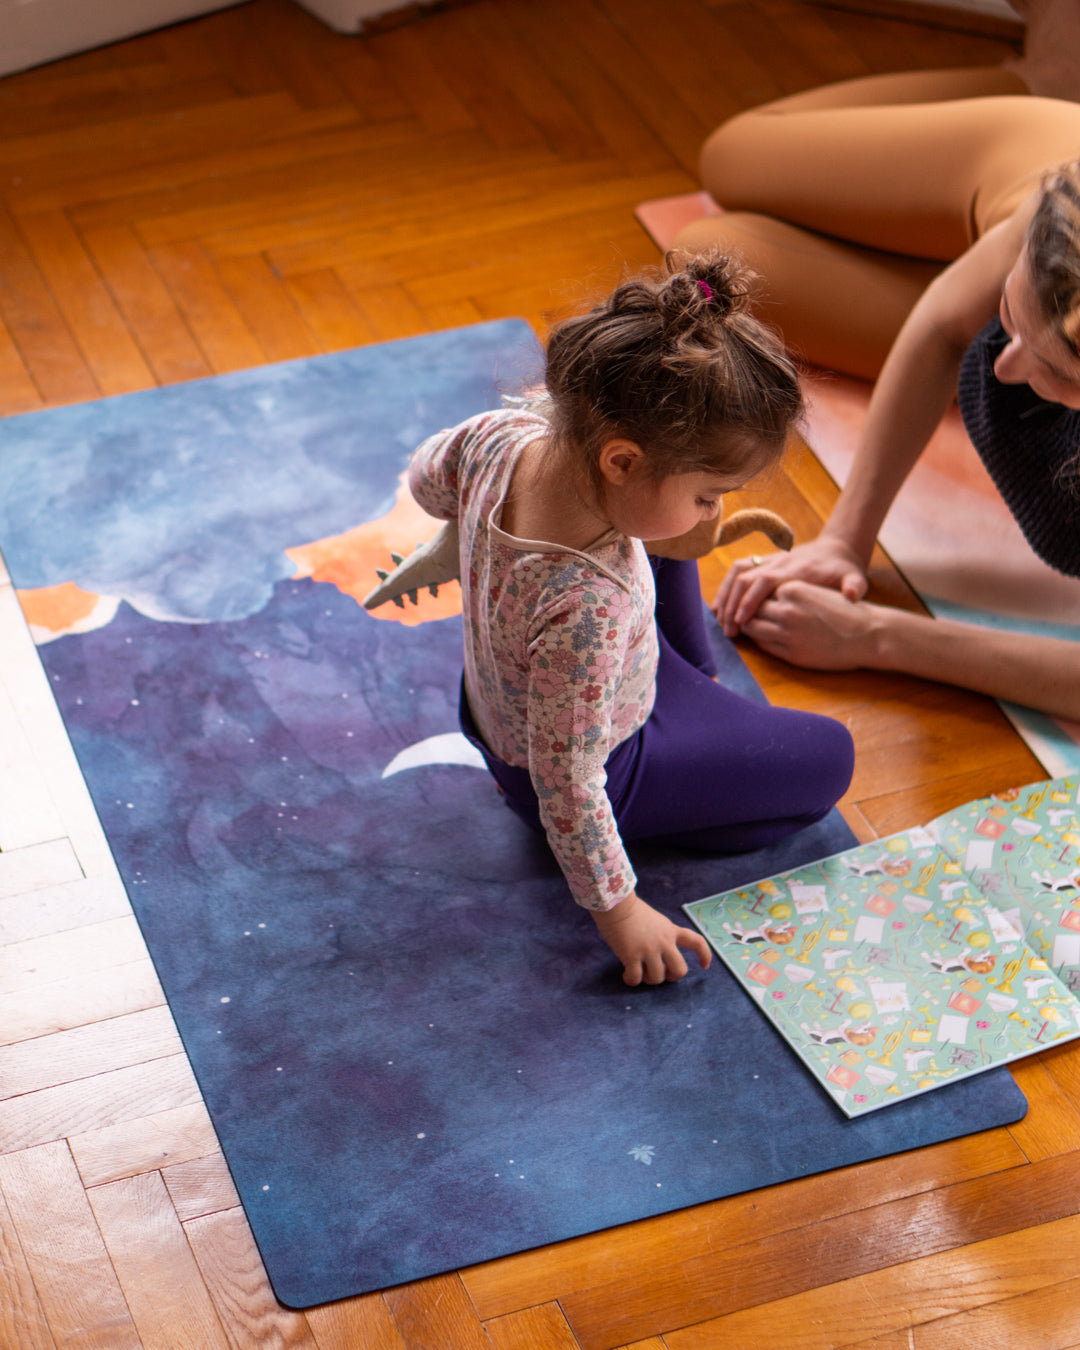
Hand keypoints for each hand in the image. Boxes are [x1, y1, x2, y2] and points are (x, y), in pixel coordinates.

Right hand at [591, 893, 711, 985]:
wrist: (616, 904)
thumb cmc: (632, 911)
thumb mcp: (656, 921)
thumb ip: (662, 936)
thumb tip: (658, 957)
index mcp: (671, 931)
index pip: (697, 942)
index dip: (705, 955)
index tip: (705, 965)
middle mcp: (664, 942)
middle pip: (680, 970)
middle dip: (673, 977)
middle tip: (662, 974)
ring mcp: (648, 950)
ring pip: (658, 978)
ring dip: (649, 980)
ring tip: (639, 972)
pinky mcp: (631, 956)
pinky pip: (636, 978)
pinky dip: (631, 981)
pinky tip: (626, 975)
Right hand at [714, 537, 867, 636]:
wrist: (836, 549)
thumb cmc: (844, 569)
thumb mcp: (855, 578)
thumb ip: (854, 586)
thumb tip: (852, 595)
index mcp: (795, 570)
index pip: (765, 581)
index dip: (750, 601)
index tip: (741, 622)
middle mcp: (778, 562)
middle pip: (745, 578)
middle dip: (732, 604)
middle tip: (728, 631)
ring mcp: (768, 560)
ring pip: (737, 573)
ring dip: (725, 596)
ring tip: (719, 621)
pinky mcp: (763, 562)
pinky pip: (738, 570)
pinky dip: (726, 587)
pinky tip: (720, 607)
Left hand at [741, 580, 881, 669]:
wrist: (870, 633)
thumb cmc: (846, 611)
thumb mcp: (815, 591)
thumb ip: (790, 593)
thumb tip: (764, 597)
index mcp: (792, 589)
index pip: (759, 591)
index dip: (755, 597)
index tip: (754, 601)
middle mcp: (786, 610)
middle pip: (751, 609)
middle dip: (746, 612)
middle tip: (744, 615)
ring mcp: (787, 633)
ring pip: (752, 628)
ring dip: (749, 627)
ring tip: (751, 626)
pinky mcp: (792, 653)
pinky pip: (764, 645)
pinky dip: (760, 640)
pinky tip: (765, 638)